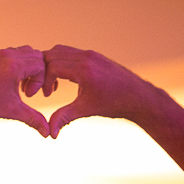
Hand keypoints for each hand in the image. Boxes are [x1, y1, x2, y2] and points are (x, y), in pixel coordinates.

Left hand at [0, 46, 49, 136]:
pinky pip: (11, 55)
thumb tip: (48, 133)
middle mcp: (6, 55)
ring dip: (27, 68)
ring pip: (23, 53)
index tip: (29, 96)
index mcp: (13, 65)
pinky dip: (16, 66)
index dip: (40, 81)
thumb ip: (33, 119)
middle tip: (29, 91)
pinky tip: (9, 85)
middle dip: (37, 72)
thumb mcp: (12, 111)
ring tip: (20, 88)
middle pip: (34, 55)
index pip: (41, 64)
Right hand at [43, 45, 157, 137]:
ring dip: (51, 65)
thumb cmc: (115, 104)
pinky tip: (65, 81)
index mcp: (84, 69)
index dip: (44, 81)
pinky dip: (61, 63)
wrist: (139, 97)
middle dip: (43, 70)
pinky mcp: (94, 56)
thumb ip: (64, 117)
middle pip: (52, 53)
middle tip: (44, 87)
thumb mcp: (86, 110)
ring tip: (53, 84)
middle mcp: (87, 57)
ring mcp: (91, 54)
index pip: (52, 66)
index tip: (47, 95)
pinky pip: (70, 53)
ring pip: (60, 50)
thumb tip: (50, 134)